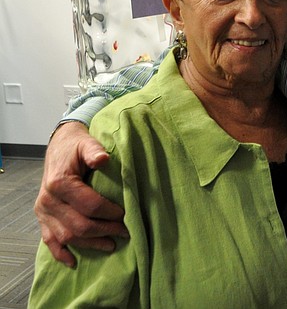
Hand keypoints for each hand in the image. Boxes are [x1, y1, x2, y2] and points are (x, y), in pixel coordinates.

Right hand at [34, 121, 128, 266]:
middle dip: (104, 231)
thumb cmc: (76, 146)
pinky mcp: (42, 218)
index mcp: (59, 183)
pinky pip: (49, 240)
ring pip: (66, 236)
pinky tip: (73, 261)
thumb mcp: (86, 143)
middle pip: (79, 225)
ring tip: (110, 245)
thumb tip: (103, 159)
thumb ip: (94, 150)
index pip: (89, 205)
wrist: (59, 147)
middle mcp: (48, 200)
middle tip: (124, 232)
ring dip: (89, 244)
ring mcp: (43, 212)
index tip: (126, 215)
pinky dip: (60, 253)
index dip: (109, 212)